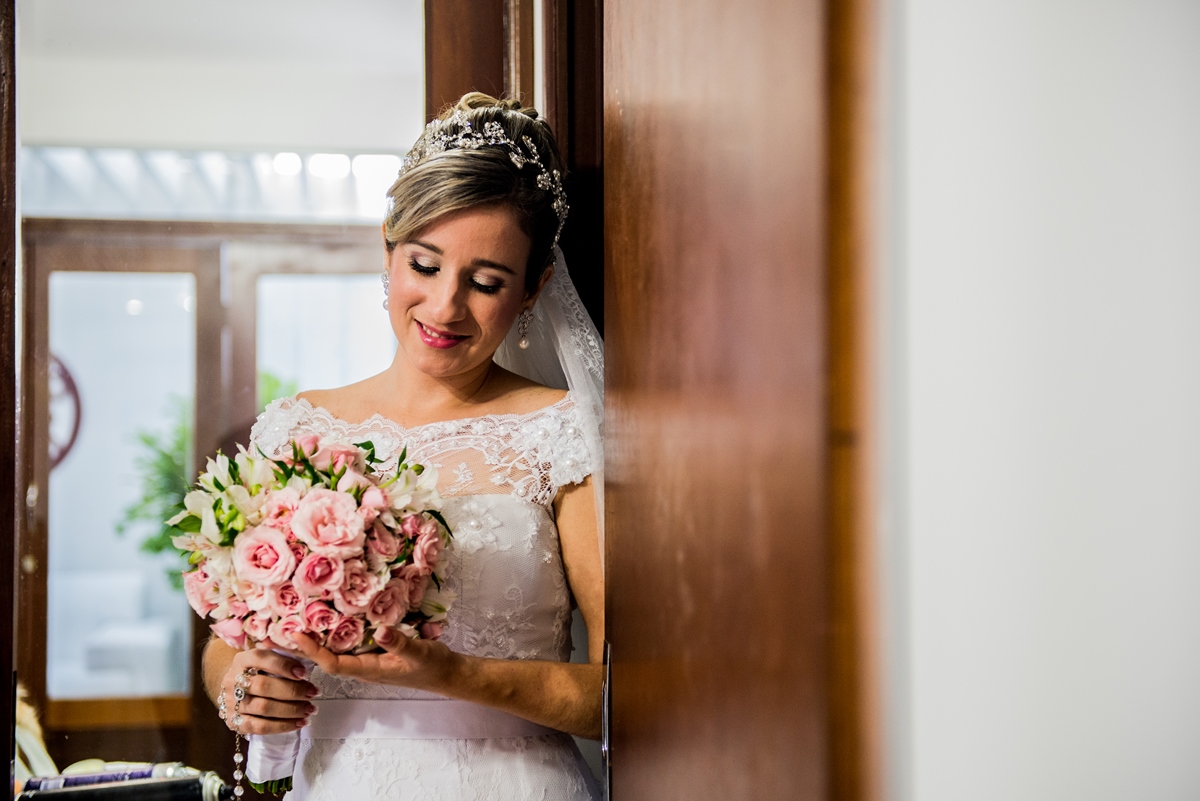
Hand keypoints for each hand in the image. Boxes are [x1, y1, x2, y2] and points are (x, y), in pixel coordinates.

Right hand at [220, 648, 317, 734]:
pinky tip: (299, 723)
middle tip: (313, 692)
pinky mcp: (234, 722)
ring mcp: (231, 703)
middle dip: (292, 690)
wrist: (234, 690)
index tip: (304, 673)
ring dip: (291, 710)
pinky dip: (282, 726)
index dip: (283, 665)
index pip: (261, 659)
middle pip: (263, 686)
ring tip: (309, 709)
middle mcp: (232, 680)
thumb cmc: (258, 672)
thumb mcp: (265, 660)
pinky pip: (260, 727)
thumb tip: (309, 663)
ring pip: (263, 708)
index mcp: (242, 660)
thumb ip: (282, 659)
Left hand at [286, 627, 460, 693]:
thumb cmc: (432, 666)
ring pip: (339, 650)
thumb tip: (379, 631)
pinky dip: (340, 632)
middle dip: (307, 645)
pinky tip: (337, 617)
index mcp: (369, 670)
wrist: (447, 673)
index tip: (296, 635)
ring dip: (321, 638)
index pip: (333, 664)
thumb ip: (399, 642)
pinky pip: (352, 643)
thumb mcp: (418, 652)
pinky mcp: (378, 651)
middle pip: (329, 658)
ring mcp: (370, 659)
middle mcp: (365, 666)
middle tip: (286, 626)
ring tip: (303, 619)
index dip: (313, 652)